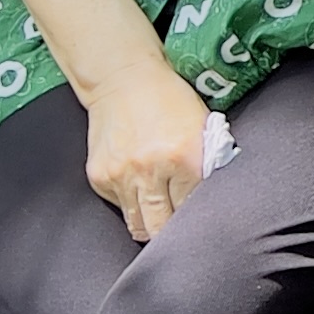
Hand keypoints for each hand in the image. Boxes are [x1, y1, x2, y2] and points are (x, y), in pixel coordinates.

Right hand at [82, 71, 212, 243]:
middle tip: (179, 231)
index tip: (202, 223)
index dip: (200, 219)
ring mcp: (122, 176)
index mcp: (185, 158)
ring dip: (149, 223)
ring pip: (137, 225)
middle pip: (162, 229)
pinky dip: (130, 203)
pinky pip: (119, 207)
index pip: (195, 210)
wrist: (124, 79)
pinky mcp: (100, 178)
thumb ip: (207, 164)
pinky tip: (138, 186)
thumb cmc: (169, 100)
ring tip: (159, 213)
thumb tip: (214, 198)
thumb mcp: (202, 127)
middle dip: (172, 234)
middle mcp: (151, 171)